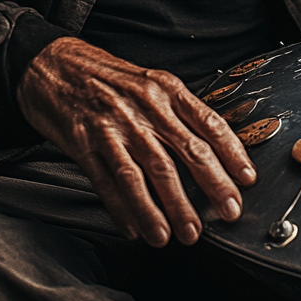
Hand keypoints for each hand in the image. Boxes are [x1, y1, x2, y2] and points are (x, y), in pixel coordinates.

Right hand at [17, 37, 255, 246]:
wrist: (52, 66)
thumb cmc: (106, 79)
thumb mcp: (149, 83)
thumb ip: (178, 113)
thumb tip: (213, 148)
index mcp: (165, 89)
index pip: (208, 123)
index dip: (232, 153)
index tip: (247, 179)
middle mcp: (143, 106)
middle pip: (185, 151)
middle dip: (211, 187)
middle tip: (227, 214)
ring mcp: (113, 124)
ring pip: (148, 173)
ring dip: (168, 208)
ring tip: (181, 235)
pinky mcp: (83, 142)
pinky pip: (109, 182)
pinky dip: (125, 209)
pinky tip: (137, 229)